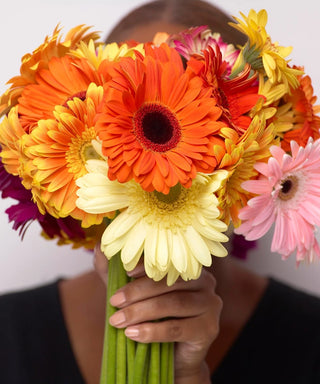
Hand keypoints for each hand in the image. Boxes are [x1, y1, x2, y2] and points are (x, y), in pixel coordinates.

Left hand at [94, 244, 221, 383]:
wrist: (174, 355)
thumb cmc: (155, 317)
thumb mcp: (133, 293)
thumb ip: (116, 271)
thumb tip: (99, 246)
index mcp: (189, 268)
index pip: (167, 262)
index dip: (145, 265)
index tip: (124, 272)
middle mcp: (205, 282)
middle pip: (169, 283)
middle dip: (138, 292)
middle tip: (114, 301)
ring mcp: (210, 305)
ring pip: (172, 304)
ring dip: (141, 312)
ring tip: (117, 321)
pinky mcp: (209, 329)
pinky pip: (177, 328)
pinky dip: (153, 331)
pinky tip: (133, 334)